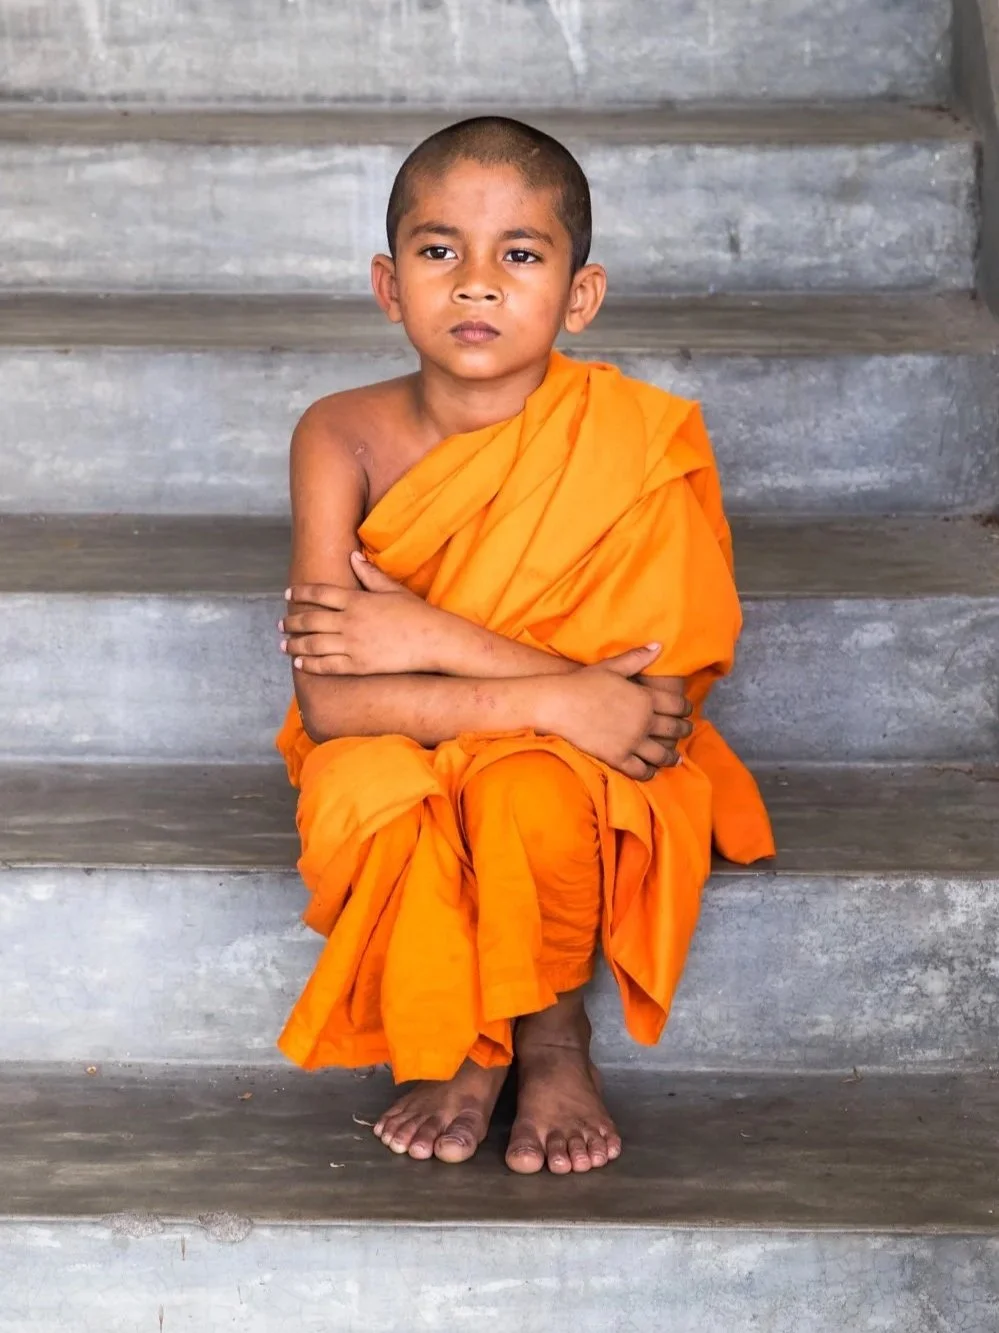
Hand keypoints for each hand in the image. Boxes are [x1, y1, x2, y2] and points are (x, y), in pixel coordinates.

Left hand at [281, 552, 445, 674]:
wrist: (433, 640)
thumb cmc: (415, 613)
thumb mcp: (392, 589)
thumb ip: (369, 574)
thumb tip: (353, 557)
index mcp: (356, 600)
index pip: (320, 593)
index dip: (301, 593)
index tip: (288, 594)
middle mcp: (349, 622)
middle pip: (310, 620)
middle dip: (292, 622)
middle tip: (281, 624)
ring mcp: (352, 645)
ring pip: (313, 644)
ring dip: (295, 644)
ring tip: (284, 645)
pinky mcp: (358, 666)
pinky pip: (327, 665)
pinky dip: (310, 665)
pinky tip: (299, 663)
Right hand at [541, 645, 692, 780]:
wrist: (558, 704)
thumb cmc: (583, 682)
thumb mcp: (612, 666)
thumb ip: (637, 658)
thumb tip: (658, 645)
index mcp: (646, 698)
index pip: (677, 705)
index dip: (685, 708)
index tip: (687, 711)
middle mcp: (644, 722)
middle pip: (673, 730)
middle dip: (683, 730)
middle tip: (687, 731)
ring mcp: (631, 742)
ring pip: (661, 754)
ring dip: (671, 757)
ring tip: (675, 758)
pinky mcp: (617, 758)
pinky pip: (640, 770)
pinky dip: (649, 772)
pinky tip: (651, 771)